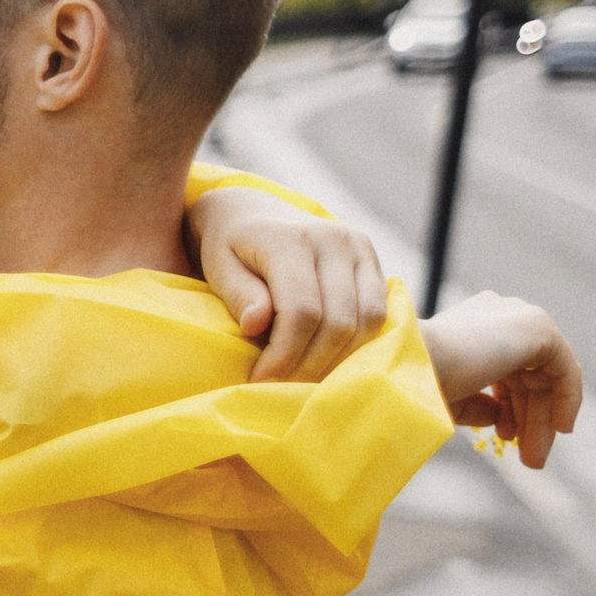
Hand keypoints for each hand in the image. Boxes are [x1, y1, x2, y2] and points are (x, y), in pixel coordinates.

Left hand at [187, 186, 390, 382]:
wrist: (251, 210)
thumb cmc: (227, 246)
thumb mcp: (218, 267)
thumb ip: (239, 294)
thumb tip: (256, 324)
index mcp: (289, 239)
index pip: (301, 312)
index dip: (284, 355)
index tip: (261, 378)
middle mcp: (332, 238)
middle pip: (337, 322)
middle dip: (309, 364)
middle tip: (281, 385)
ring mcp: (357, 246)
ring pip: (366, 321)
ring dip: (336, 359)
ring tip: (301, 374)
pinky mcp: (371, 257)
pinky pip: (377, 312)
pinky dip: (355, 342)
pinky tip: (324, 355)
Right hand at [419, 291, 583, 468]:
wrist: (411, 365)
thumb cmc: (418, 382)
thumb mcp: (452, 396)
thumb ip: (479, 405)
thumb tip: (498, 419)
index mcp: (475, 323)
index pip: (506, 367)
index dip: (509, 405)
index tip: (505, 437)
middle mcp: (501, 314)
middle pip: (529, 375)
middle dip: (528, 418)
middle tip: (529, 457)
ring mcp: (521, 317)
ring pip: (546, 376)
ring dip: (543, 418)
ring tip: (535, 457)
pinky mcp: (539, 328)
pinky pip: (566, 369)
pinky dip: (567, 400)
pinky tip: (560, 429)